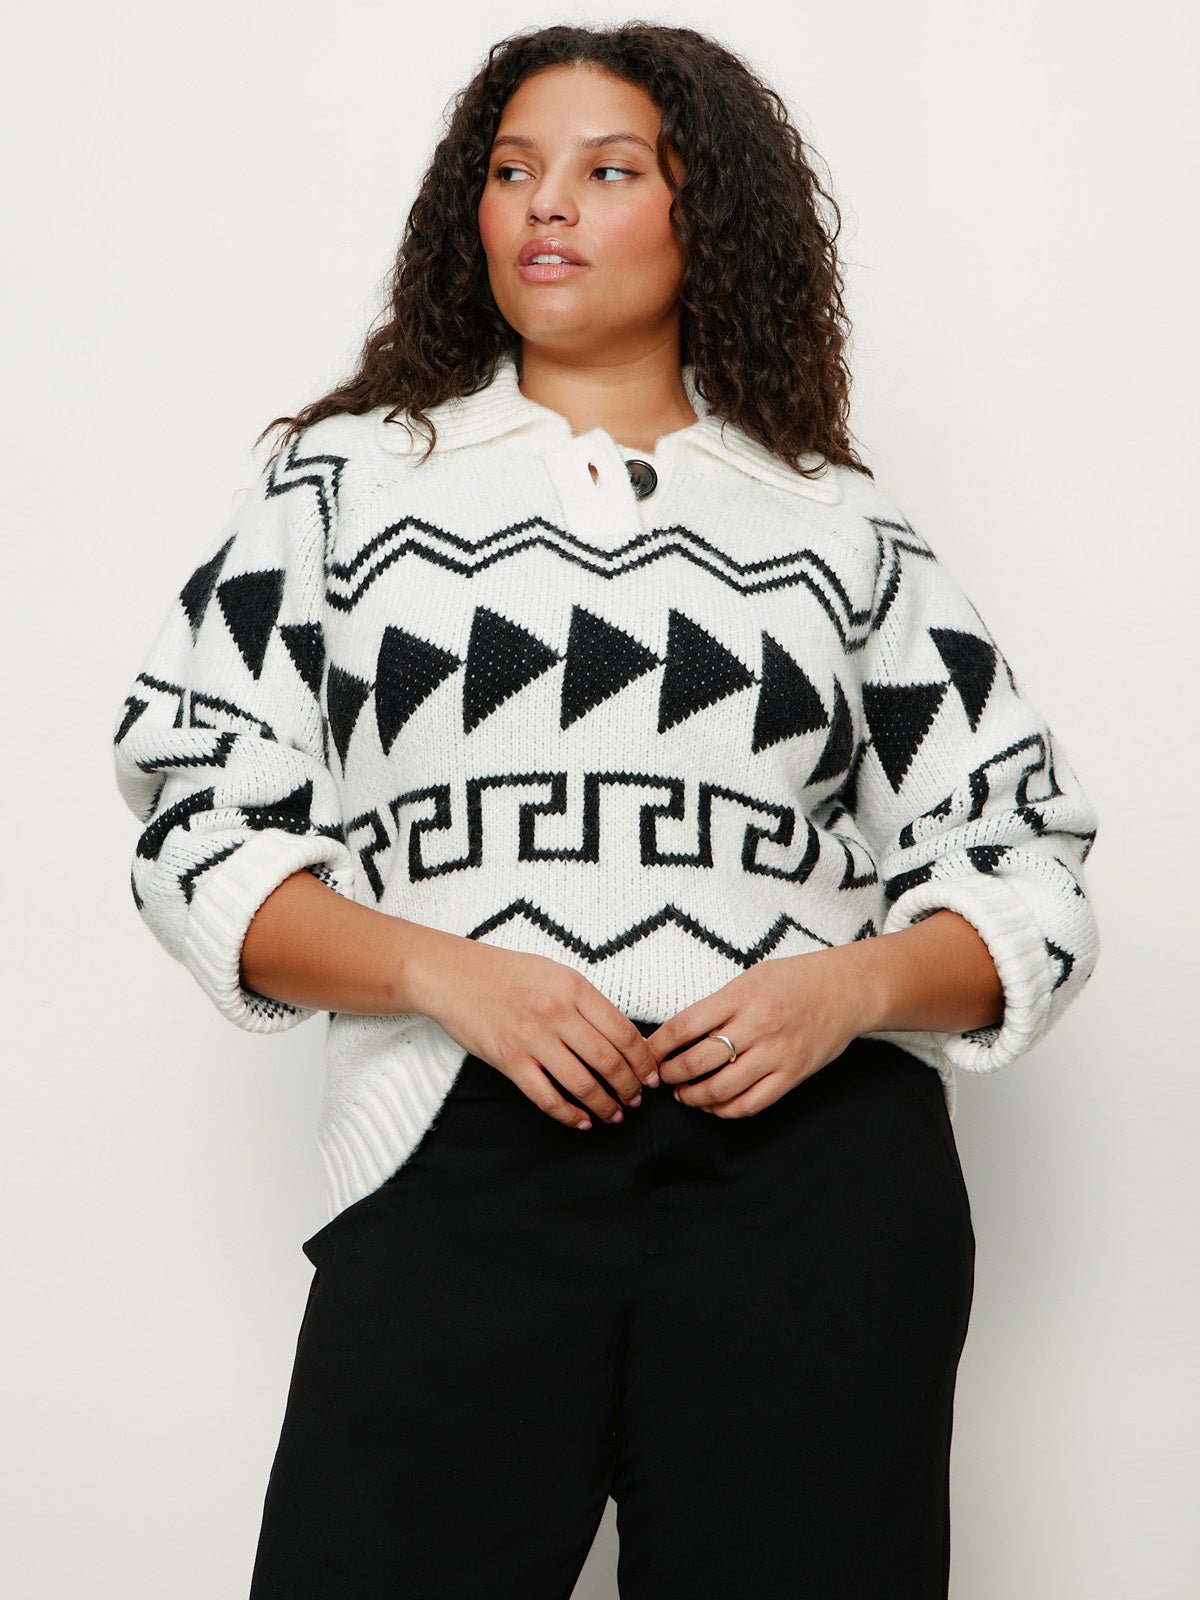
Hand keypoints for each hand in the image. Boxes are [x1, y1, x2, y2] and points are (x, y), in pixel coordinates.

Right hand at [408, 932, 660, 1129]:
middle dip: (629, 1087)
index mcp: (574, 988)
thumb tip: (620, 1036)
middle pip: (608, 1061)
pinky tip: (581, 1121)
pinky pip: (546, 1097)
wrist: (453, 976)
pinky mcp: (509, 1060)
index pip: (623, 1032)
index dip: (644, 1061)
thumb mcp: (554, 972)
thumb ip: (585, 1001)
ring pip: (582, 1083)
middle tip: (637, 1100)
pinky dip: (569, 1115)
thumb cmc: (505, 972)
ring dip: (604, 1105)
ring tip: (614, 1114)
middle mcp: (557, 1013)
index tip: (652, 1076)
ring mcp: (532, 1039)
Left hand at [644, 948, 880, 1116]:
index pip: (684, 1026)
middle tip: (660, 1078)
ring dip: (694, 1097)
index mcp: (741, 996)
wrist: (847, 990)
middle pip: (698, 1061)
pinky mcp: (793, 1075)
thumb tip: (678, 1034)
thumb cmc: (795, 980)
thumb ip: (718, 1004)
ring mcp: (776, 1053)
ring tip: (683, 1095)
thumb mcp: (750, 977)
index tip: (645, 1055)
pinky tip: (714, 1104)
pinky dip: (725, 1110)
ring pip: (722, 1088)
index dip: (657, 1046)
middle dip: (671, 1075)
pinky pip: (751, 1103)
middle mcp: (757, 1025)